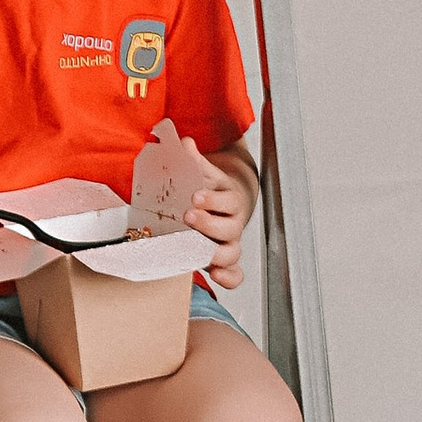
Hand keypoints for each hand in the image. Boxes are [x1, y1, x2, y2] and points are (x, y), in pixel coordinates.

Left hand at [184, 155, 254, 293]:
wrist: (226, 203)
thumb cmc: (211, 190)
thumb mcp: (204, 174)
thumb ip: (194, 162)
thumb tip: (185, 143)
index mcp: (230, 200)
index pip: (227, 201)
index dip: (213, 201)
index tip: (195, 196)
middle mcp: (233, 223)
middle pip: (229, 229)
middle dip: (209, 225)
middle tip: (188, 217)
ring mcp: (230, 244)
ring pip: (232, 253)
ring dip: (216, 254)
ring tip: (196, 251)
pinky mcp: (226, 261)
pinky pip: (235, 274)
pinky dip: (229, 278)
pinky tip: (216, 276)